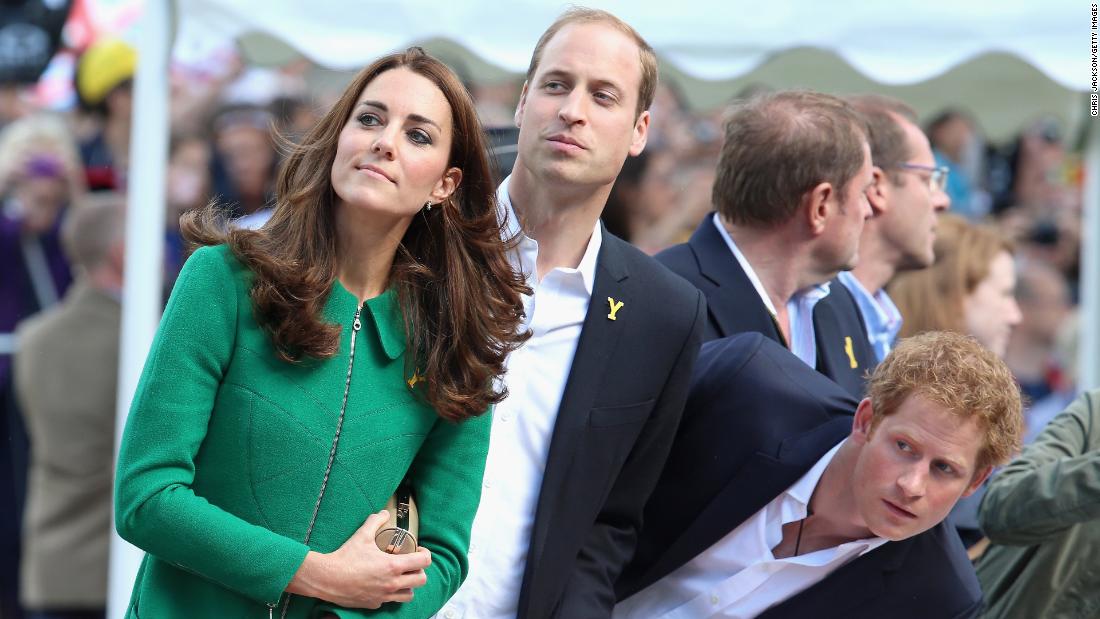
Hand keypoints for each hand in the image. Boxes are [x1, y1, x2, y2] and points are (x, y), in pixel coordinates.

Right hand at [288, 510, 430, 608]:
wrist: (327, 579)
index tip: (418, 550)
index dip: (425, 554)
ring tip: (401, 576)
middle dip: (419, 570)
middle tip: (411, 563)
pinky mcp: (375, 603)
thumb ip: (375, 521)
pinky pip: (390, 601)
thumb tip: (384, 513)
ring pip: (409, 594)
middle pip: (421, 580)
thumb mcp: (362, 535)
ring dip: (408, 585)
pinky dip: (391, 594)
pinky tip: (383, 585)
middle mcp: (392, 583)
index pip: (424, 562)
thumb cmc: (346, 557)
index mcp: (393, 566)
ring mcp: (384, 596)